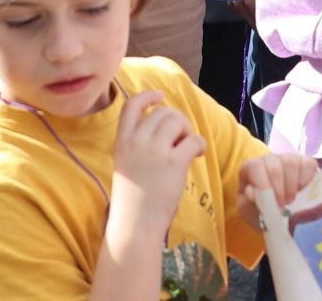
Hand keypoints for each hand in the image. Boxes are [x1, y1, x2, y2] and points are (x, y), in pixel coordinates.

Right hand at [108, 90, 207, 237]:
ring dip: (187, 131)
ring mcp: (155, 151)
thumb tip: (164, 131)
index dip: (148, 97)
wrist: (135, 223)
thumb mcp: (125, 164)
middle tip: (181, 138)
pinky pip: (193, 140)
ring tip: (188, 148)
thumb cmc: (132, 199)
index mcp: (122, 141)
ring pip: (177, 121)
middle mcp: (137, 141)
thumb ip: (137, 144)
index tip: (160, 96)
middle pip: (162, 112)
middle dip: (176, 120)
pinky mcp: (174, 163)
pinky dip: (200, 144)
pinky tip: (199, 154)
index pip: (132, 105)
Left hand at [237, 153, 318, 230]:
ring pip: (291, 162)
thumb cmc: (259, 210)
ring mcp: (287, 159)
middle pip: (274, 166)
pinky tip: (302, 192)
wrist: (275, 214)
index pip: (255, 166)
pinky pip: (308, 164)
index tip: (272, 203)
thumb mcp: (250, 210)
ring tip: (291, 201)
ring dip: (292, 186)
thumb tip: (252, 192)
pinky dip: (307, 179)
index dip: (263, 184)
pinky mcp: (304, 163)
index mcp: (250, 168)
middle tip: (282, 206)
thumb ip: (248, 201)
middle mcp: (268, 160)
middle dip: (280, 190)